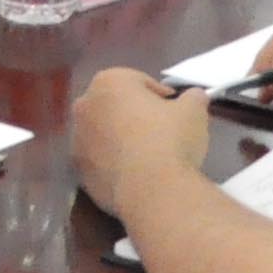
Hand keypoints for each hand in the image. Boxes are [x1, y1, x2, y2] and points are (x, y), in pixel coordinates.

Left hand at [73, 67, 213, 213]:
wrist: (153, 190)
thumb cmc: (171, 139)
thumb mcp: (194, 110)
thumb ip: (193, 97)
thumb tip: (195, 96)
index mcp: (108, 82)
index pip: (139, 82)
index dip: (161, 97)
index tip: (176, 113)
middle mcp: (85, 106)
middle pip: (116, 107)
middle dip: (136, 116)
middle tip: (163, 133)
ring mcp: (77, 141)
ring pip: (105, 135)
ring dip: (123, 141)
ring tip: (150, 158)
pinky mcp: (79, 172)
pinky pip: (101, 162)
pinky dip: (115, 165)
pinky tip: (137, 176)